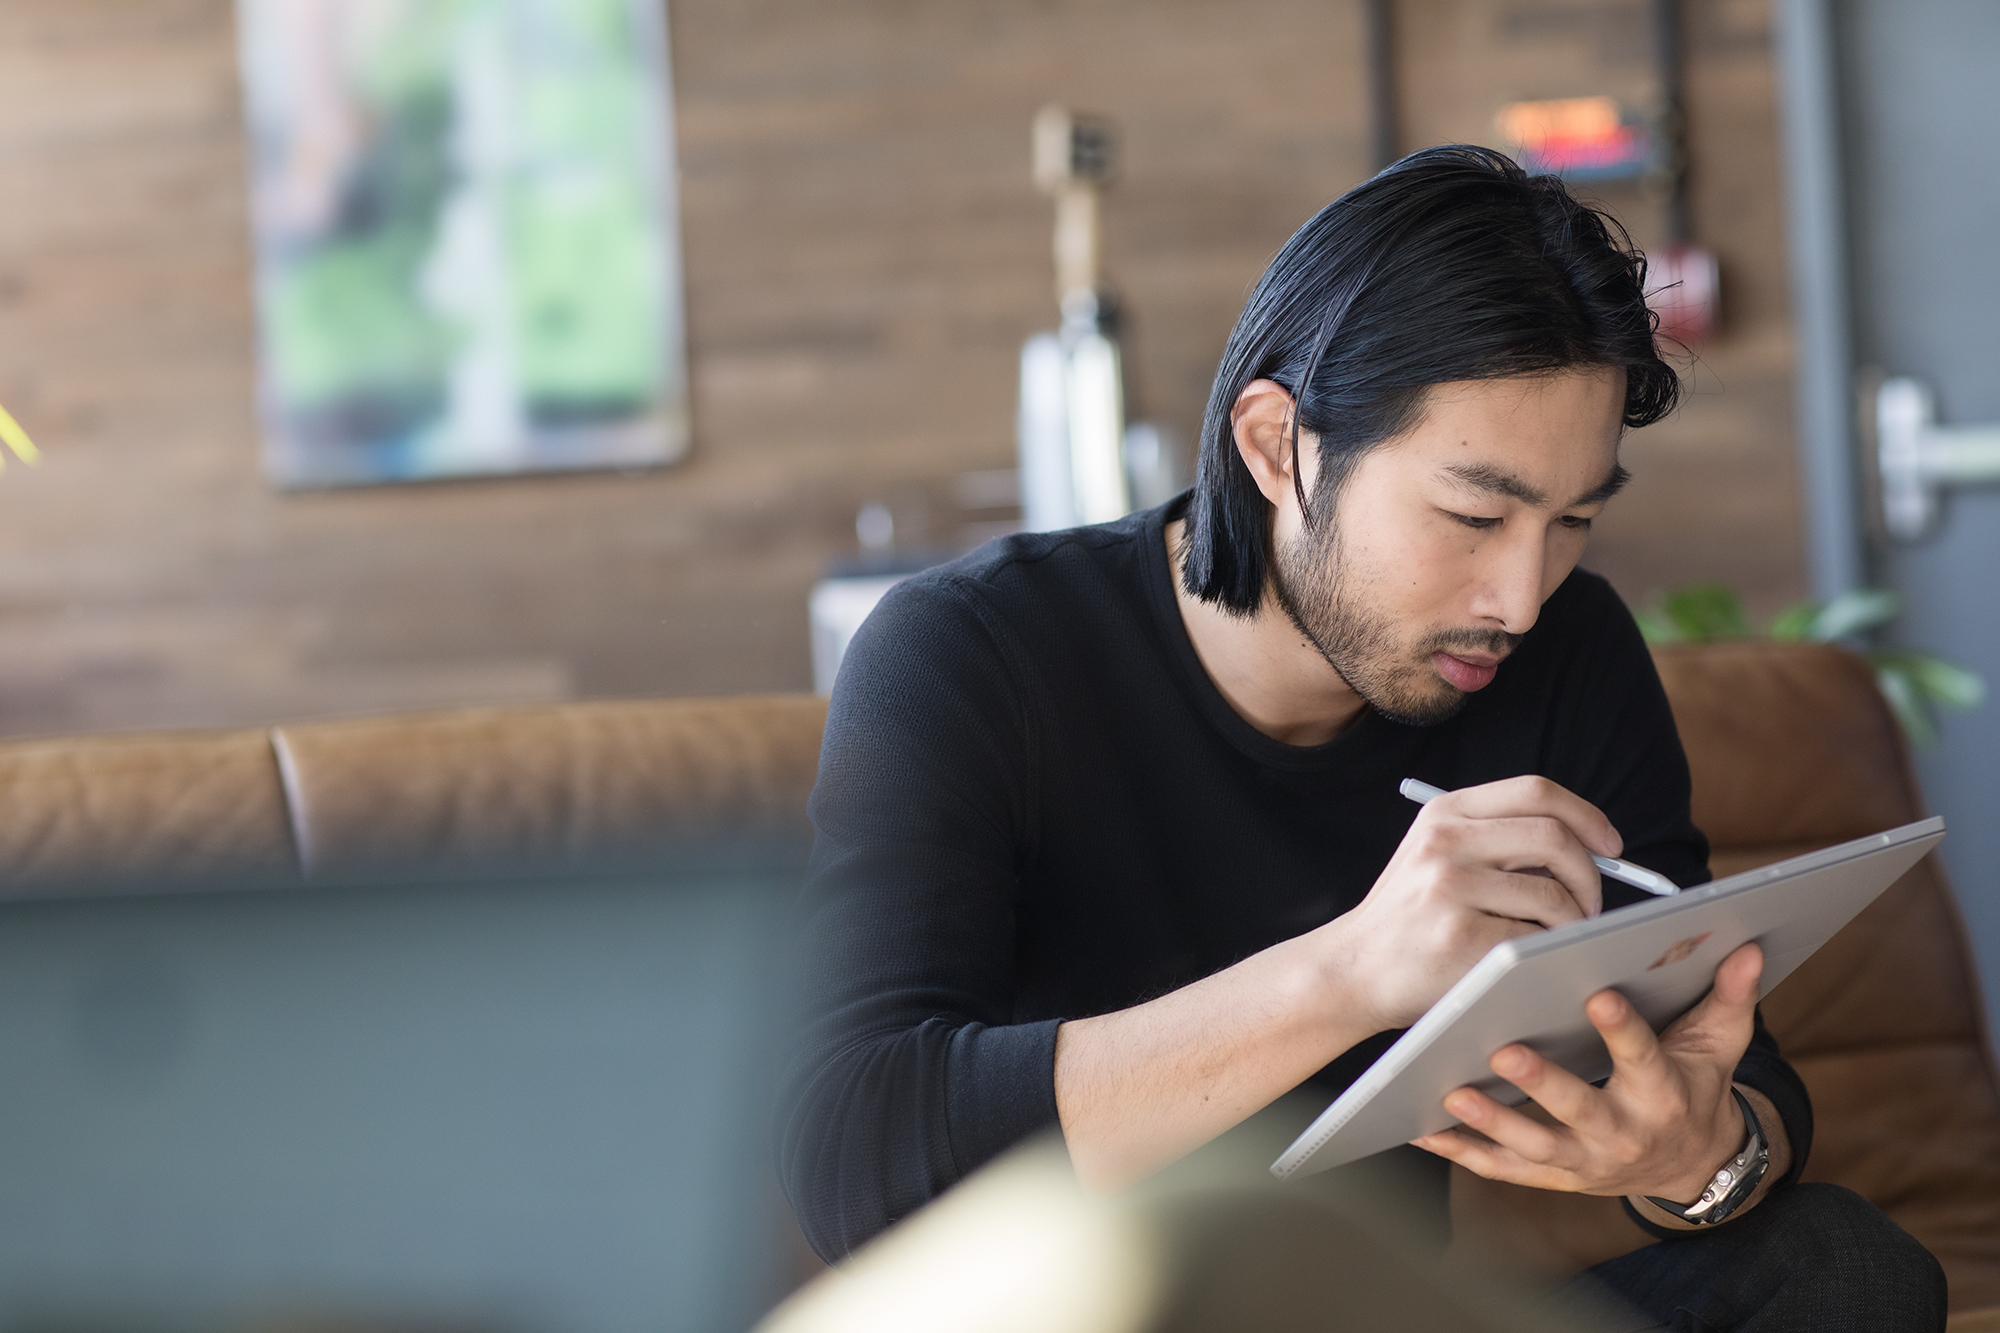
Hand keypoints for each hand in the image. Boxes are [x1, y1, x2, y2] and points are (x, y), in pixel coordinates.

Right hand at [1325, 776, 1621, 1031]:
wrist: (1352, 969)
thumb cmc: (1411, 918)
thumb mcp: (1437, 856)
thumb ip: (1497, 840)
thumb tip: (1590, 847)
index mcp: (1444, 812)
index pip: (1536, 791)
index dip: (1586, 816)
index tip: (1610, 845)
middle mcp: (1444, 841)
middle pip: (1553, 835)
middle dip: (1590, 873)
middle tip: (1591, 903)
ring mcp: (1449, 887)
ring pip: (1553, 893)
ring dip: (1574, 920)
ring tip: (1561, 936)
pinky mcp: (1459, 936)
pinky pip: (1536, 937)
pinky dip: (1548, 949)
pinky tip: (1532, 957)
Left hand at [1411, 941, 1763, 1201]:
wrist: (1693, 1164)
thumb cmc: (1695, 1085)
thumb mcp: (1720, 1044)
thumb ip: (1730, 995)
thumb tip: (1748, 946)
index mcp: (1663, 1093)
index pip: (1643, 1057)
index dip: (1621, 1028)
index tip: (1597, 993)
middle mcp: (1623, 1132)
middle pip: (1579, 1108)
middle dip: (1543, 1083)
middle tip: (1503, 1050)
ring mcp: (1586, 1161)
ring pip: (1534, 1145)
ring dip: (1492, 1122)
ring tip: (1451, 1090)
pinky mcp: (1554, 1178)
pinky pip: (1504, 1170)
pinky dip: (1463, 1153)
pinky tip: (1424, 1130)